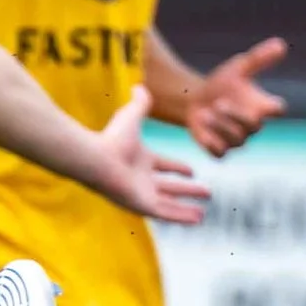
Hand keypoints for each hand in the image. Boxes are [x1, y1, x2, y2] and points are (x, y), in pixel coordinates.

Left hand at [99, 86, 209, 225]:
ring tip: (203, 214)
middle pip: (169, 188)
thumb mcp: (132, 116)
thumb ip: (139, 104)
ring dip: (185, 209)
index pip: (163, 166)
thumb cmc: (112, 138)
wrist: (98, 158)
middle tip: (207, 192)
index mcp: (141, 160)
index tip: (192, 171)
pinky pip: (165, 214)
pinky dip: (181, 217)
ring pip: (168, 204)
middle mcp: (141, 179)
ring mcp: (142, 194)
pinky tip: (197, 219)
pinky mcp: (142, 206)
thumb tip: (140, 86)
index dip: (178, 169)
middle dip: (187, 191)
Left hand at [186, 36, 286, 156]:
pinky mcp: (219, 150)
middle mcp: (252, 125)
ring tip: (205, 113)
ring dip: (220, 127)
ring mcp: (237, 139)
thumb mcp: (238, 67)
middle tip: (218, 103)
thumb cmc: (222, 83)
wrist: (194, 98)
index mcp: (261, 105)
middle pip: (254, 127)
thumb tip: (280, 44)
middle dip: (236, 116)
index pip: (277, 109)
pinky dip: (212, 144)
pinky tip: (202, 131)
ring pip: (236, 141)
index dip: (274, 108)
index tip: (264, 103)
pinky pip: (220, 154)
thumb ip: (259, 58)